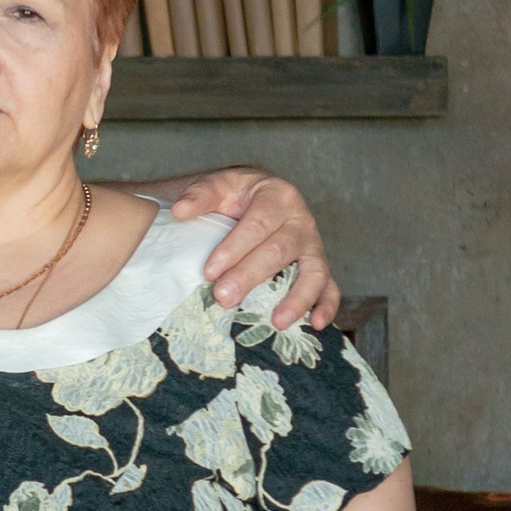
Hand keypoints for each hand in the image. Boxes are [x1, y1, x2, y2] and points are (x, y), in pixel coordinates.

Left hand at [168, 170, 337, 329]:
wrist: (257, 198)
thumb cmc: (236, 196)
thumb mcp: (217, 186)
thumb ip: (199, 196)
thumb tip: (180, 211)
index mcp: (278, 195)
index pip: (258, 223)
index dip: (234, 248)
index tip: (208, 271)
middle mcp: (301, 220)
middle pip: (280, 250)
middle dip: (251, 276)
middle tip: (224, 298)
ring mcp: (313, 245)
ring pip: (313, 272)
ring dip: (297, 298)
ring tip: (277, 322)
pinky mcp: (319, 266)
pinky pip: (330, 287)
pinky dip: (327, 306)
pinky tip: (316, 324)